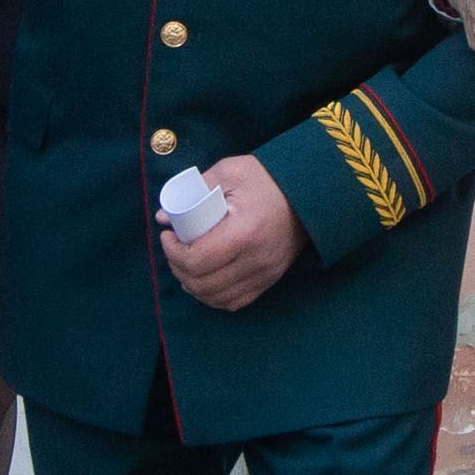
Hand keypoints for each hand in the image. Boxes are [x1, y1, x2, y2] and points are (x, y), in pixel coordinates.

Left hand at [162, 155, 301, 311]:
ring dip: (193, 285)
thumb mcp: (229, 172)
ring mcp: (265, 274)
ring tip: (186, 265)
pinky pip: (235, 302)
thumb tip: (164, 216)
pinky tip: (205, 280)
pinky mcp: (270, 280)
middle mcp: (255, 261)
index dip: (173, 253)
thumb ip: (194, 191)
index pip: (197, 260)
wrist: (310, 193)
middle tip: (175, 249)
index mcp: (243, 233)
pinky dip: (214, 296)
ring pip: (217, 298)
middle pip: (203, 284)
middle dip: (179, 268)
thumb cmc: (268, 179)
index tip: (168, 236)